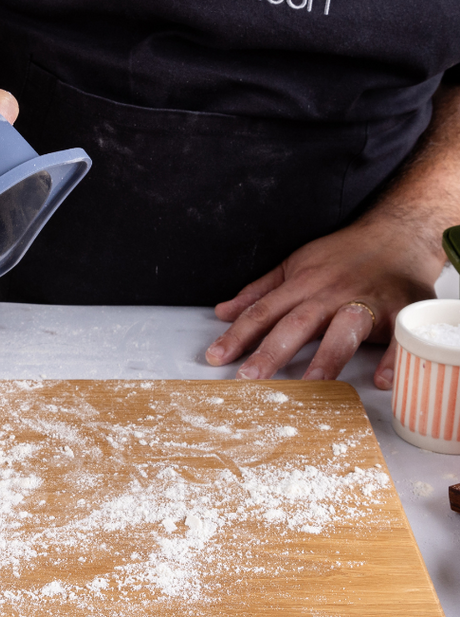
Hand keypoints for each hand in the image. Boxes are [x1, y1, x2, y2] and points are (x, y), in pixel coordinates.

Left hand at [204, 216, 443, 388]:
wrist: (398, 233)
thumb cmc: (343, 255)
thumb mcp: (295, 265)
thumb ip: (259, 292)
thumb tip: (222, 311)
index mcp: (303, 283)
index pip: (263, 312)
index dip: (237, 335)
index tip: (216, 357)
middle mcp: (331, 293)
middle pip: (297, 323)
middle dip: (271, 350)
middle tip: (249, 377)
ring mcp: (367, 301)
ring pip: (345, 328)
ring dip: (328, 356)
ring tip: (312, 382)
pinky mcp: (400, 310)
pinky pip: (398, 337)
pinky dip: (392, 358)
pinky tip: (382, 380)